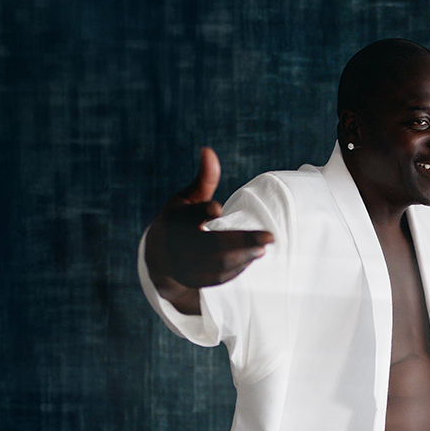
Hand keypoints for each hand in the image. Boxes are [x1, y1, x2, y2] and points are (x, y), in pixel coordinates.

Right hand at [145, 147, 273, 291]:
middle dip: (242, 241)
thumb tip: (209, 150)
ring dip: (243, 256)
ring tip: (263, 248)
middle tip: (270, 236)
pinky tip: (252, 257)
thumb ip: (203, 179)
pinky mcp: (195, 279)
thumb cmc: (179, 221)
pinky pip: (218, 277)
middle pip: (212, 244)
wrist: (159, 257)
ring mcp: (187, 264)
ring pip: (217, 263)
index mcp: (177, 220)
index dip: (202, 211)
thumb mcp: (186, 198)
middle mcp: (180, 244)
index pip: (189, 215)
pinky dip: (236, 268)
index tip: (218, 208)